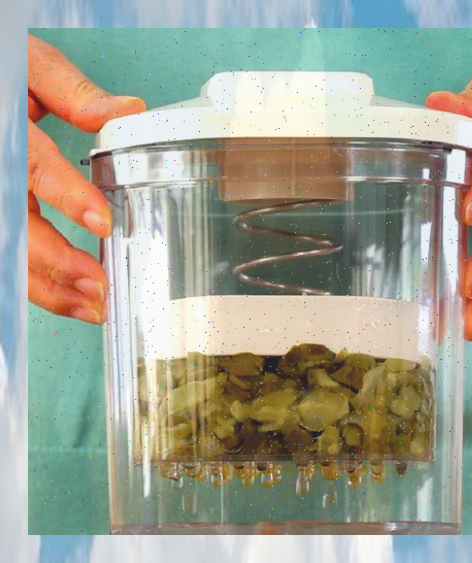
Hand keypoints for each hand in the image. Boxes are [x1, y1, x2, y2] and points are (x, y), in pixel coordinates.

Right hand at [28, 34, 145, 322]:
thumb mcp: (30, 67)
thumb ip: (74, 93)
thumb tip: (131, 112)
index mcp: (4, 129)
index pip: (34, 166)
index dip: (67, 196)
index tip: (103, 223)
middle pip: (15, 225)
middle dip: (56, 261)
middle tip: (98, 287)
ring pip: (7, 251)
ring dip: (46, 287)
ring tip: (90, 308)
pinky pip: (6, 256)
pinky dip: (35, 284)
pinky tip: (67, 300)